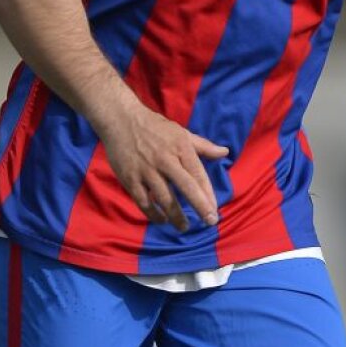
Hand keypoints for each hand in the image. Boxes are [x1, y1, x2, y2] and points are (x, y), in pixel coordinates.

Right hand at [99, 101, 227, 232]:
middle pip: (186, 187)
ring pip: (165, 198)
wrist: (120, 119)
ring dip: (176, 216)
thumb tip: (225, 152)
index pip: (198, 175)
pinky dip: (153, 214)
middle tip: (210, 222)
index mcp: (180, 148)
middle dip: (200, 206)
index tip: (214, 210)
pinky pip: (143, 201)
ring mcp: (147, 170)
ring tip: (184, 226)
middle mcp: (165, 160)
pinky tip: (162, 220)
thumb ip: (203, 146)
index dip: (208, 194)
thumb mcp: (181, 132)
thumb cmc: (154, 127)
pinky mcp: (130, 178)